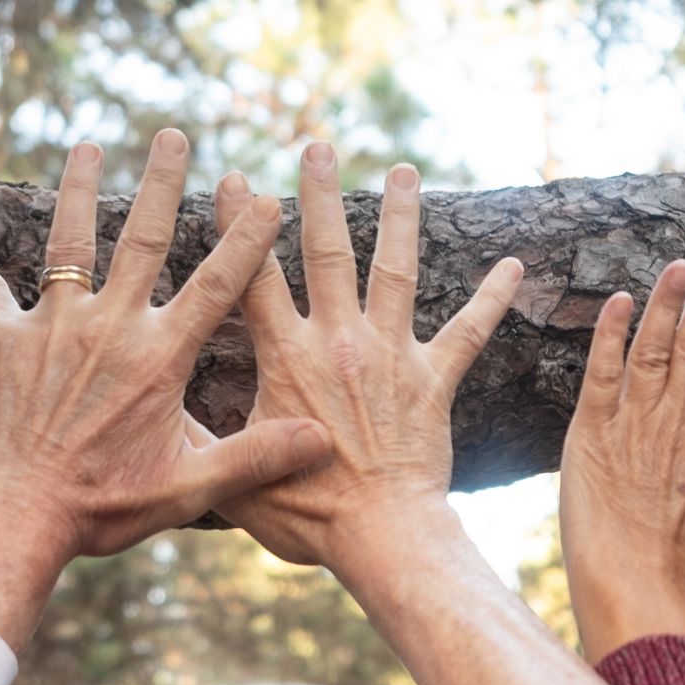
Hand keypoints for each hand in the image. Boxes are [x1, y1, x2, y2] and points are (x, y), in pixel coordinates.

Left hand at [0, 130, 332, 651]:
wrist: (16, 517)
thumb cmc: (105, 506)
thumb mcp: (191, 486)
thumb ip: (256, 456)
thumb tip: (324, 438)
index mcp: (159, 356)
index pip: (216, 285)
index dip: (246, 239)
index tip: (266, 197)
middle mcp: (109, 327)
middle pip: (143, 240)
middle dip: (163, 184)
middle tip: (172, 135)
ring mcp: (53, 328)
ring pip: (70, 243)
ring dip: (80, 192)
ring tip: (86, 146)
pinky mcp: (4, 344)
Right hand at [209, 147, 639, 684]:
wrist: (383, 538)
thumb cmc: (306, 519)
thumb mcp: (236, 478)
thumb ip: (213, 439)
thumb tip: (168, 426)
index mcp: (286, 357)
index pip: (254, 276)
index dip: (239, 224)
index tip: (233, 175)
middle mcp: (339, 341)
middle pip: (327, 252)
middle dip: (320, 194)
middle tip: (318, 145)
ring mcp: (391, 355)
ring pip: (396, 269)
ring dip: (401, 216)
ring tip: (403, 170)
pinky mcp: (434, 379)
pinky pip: (469, 331)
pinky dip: (493, 297)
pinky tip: (515, 263)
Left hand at [558, 244, 684, 662]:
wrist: (630, 589)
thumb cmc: (673, 575)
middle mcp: (679, 425)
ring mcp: (635, 424)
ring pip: (655, 349)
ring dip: (668, 302)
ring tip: (680, 262)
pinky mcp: (590, 431)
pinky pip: (601, 371)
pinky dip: (609, 334)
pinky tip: (620, 299)